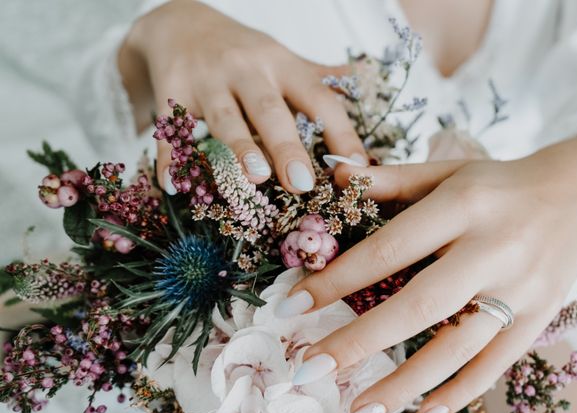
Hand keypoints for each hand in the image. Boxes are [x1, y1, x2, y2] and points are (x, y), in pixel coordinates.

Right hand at [119, 0, 365, 193]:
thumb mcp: (282, 58)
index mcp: (281, 65)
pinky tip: (174, 185)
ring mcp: (206, 80)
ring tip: (255, 177)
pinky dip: (170, 157)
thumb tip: (365, 79)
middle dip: (286, 146)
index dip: (340, 132)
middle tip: (302, 183)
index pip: (318, 99)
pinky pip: (172, 128)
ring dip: (239, 148)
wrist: (178, 22)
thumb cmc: (241, 52)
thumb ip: (318, 76)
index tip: (357, 168)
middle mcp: (246, 70)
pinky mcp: (171, 91)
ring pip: (224, 118)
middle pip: (270, 110)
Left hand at [279, 133, 576, 412]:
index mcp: (462, 205)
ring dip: (403, 384)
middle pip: (418, 306)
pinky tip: (422, 411)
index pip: (388, 250)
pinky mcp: (540, 317)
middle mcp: (493, 249)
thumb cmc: (500, 181)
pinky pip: (497, 364)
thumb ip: (390, 178)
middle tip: (308, 372)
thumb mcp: (446, 170)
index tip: (290, 307)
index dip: (337, 281)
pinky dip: (459, 392)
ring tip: (356, 412)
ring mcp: (520, 289)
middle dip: (358, 343)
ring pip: (458, 348)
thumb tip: (334, 177)